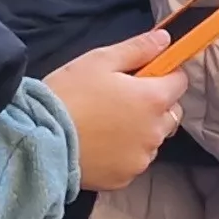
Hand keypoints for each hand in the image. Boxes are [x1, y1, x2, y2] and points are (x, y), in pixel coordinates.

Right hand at [46, 38, 188, 191]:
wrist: (39, 139)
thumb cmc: (69, 94)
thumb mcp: (99, 60)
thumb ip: (137, 48)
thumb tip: (165, 39)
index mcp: (153, 99)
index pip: (179, 82)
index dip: (164, 75)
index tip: (144, 74)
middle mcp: (155, 132)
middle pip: (170, 113)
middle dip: (155, 105)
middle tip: (122, 99)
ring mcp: (141, 158)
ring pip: (152, 139)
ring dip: (140, 131)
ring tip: (106, 124)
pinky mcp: (125, 178)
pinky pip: (133, 161)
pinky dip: (123, 153)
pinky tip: (100, 145)